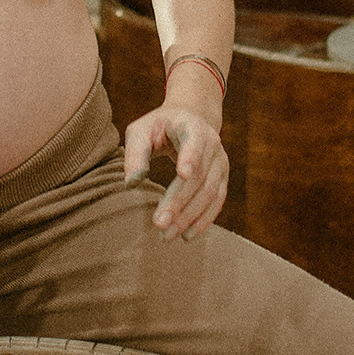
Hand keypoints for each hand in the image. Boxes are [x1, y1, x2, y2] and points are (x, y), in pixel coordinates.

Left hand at [122, 105, 227, 239]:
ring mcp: (220, 161)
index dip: (190, 157)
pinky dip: (204, 220)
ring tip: (168, 234)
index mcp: (191, 125)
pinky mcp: (222, 178)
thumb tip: (131, 183)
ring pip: (210, 192)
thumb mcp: (140, 131)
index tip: (182, 174)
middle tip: (159, 224)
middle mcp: (212, 143)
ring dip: (190, 216)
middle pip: (199, 176)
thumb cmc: (159, 127)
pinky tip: (188, 235)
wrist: (190, 119)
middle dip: (179, 201)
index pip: (194, 140)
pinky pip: (217, 202)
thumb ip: (135, 154)